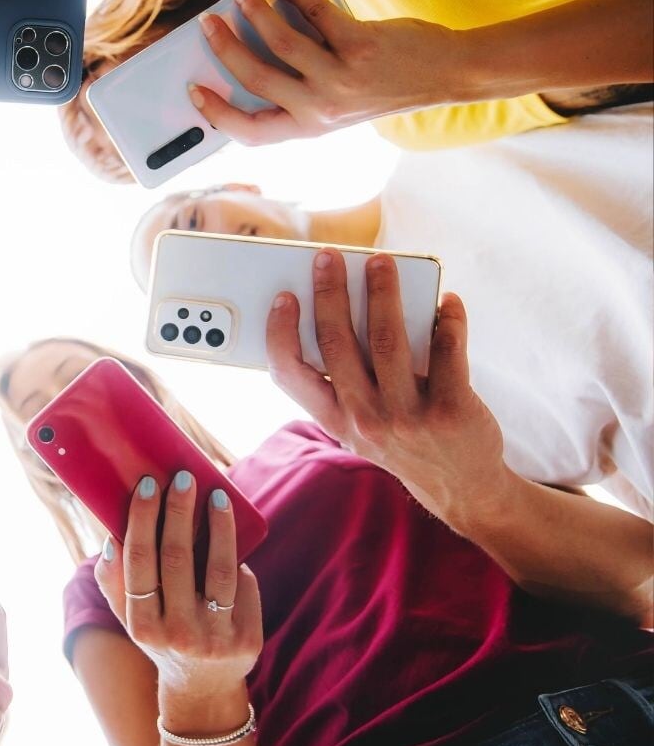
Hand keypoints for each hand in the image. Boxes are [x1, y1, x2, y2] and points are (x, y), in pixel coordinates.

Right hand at [95, 472, 261, 696]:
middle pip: (178, 560)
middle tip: (183, 478)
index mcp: (142, 626)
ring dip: (219, 526)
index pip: (140, 563)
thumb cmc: (162, 635)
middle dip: (180, 512)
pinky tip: (232, 534)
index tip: (148, 485)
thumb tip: (111, 539)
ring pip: (219, 569)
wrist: (203, 686)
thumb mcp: (130, 618)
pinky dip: (236, 557)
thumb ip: (113, 582)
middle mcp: (177, 634)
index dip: (143, 521)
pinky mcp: (248, 639)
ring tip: (217, 495)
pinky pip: (243, 586)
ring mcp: (215, 638)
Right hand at [190, 0, 464, 144]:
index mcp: (309, 127)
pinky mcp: (359, 46)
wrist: (441, 76)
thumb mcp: (334, 106)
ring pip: (280, 43)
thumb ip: (297, 91)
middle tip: (208, 24)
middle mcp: (320, 109)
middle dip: (224, 47)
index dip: (216, 114)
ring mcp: (339, 79)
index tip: (194, 89)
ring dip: (254, 12)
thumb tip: (249, 51)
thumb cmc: (381, 87)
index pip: (250, 132)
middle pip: (255, 78)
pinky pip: (314, 13)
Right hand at [266, 249, 506, 518]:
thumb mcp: (360, 427)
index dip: (281, 333)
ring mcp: (408, 416)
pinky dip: (448, 320)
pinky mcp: (452, 410)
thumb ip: (345, 384)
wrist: (464, 488)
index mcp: (336, 420)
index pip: (290, 374)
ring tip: (382, 263)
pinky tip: (448, 301)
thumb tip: (340, 312)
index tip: (284, 297)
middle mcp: (365, 419)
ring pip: (388, 339)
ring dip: (383, 293)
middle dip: (330, 292)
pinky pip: (447, 351)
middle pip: (338, 343)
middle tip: (329, 257)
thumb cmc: (406, 443)